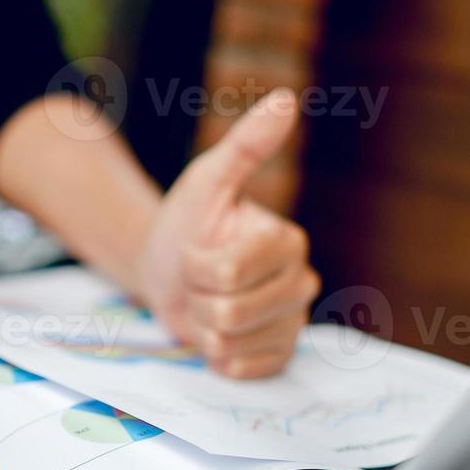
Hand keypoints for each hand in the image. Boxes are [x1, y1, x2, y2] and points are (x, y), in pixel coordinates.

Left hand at [139, 88, 319, 377]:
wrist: (168, 271)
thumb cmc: (188, 224)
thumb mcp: (208, 181)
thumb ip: (246, 146)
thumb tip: (284, 99)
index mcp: (289, 241)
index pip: (229, 271)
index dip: (196, 264)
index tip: (197, 251)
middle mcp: (302, 283)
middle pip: (230, 311)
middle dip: (197, 296)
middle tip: (200, 281)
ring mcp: (292, 324)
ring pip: (230, 342)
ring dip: (202, 325)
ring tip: (207, 302)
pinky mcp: (279, 356)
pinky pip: (241, 370)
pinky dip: (216, 354)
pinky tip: (217, 332)